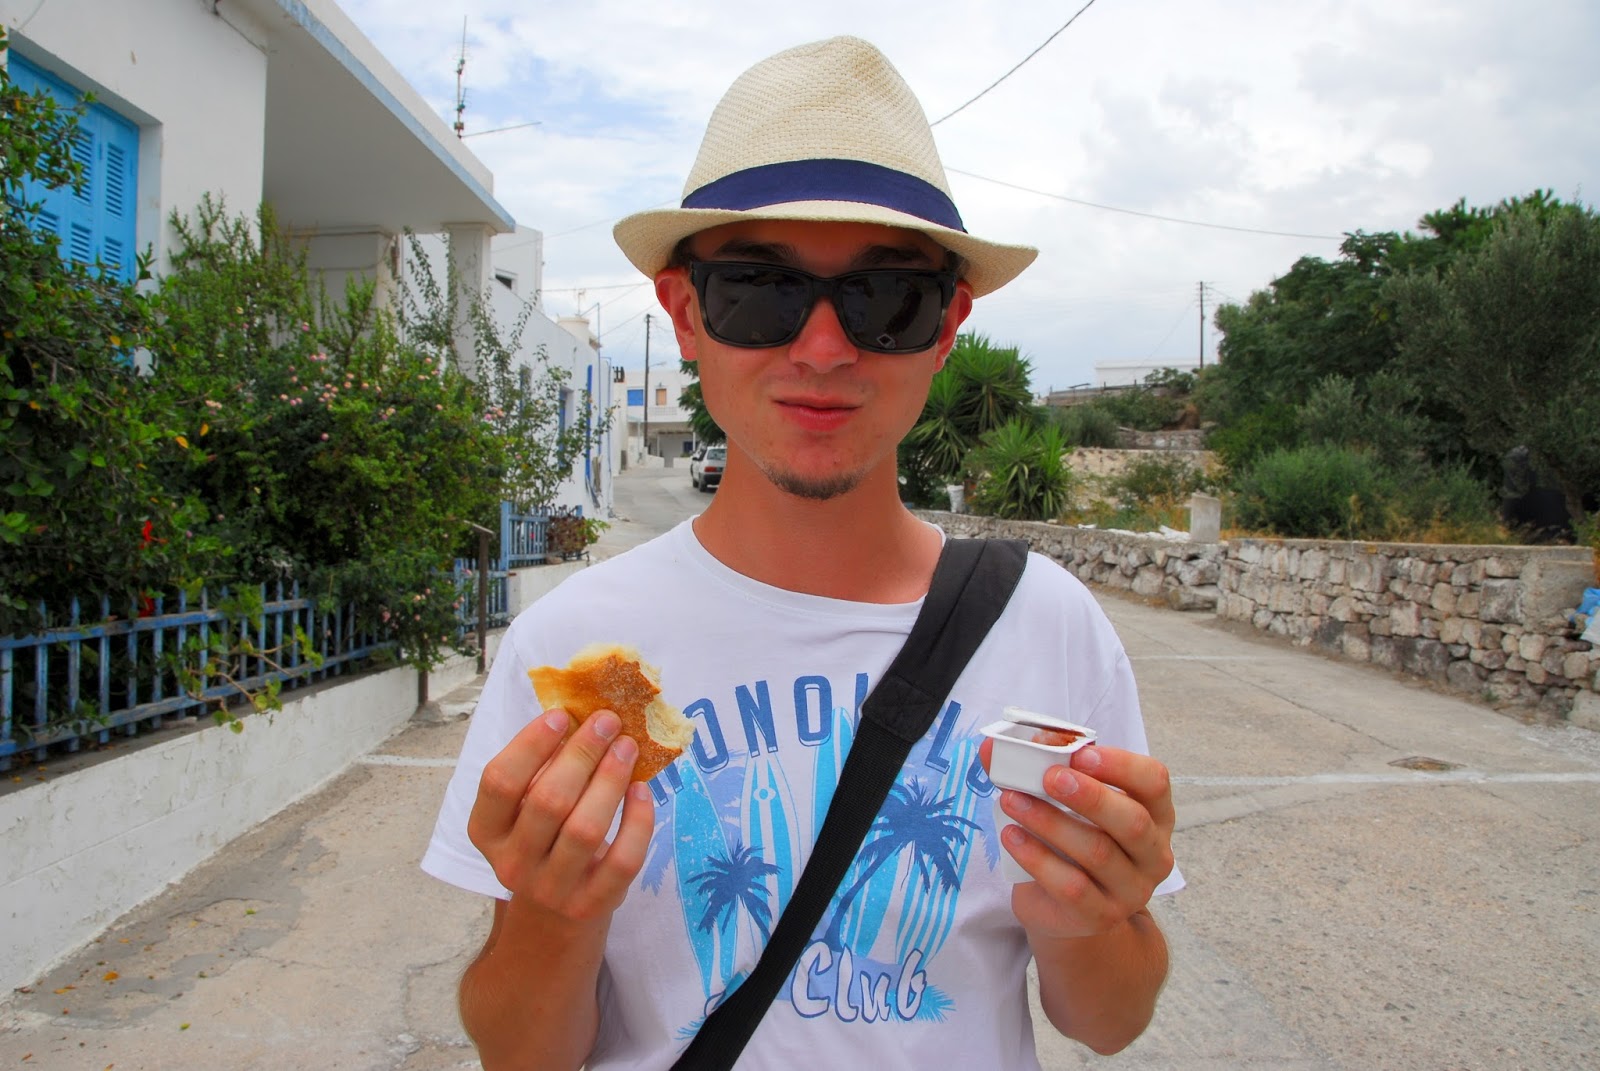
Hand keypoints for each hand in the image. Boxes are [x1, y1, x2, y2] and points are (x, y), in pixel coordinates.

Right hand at [466, 707, 654, 925]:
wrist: (555, 908)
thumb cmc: (543, 836)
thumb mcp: (528, 804)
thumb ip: (543, 766)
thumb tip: (584, 714)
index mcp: (486, 831)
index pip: (499, 783)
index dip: (530, 745)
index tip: (562, 715)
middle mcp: (511, 864)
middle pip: (548, 802)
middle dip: (582, 754)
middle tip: (608, 722)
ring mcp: (551, 890)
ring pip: (585, 829)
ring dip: (611, 779)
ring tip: (627, 747)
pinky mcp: (591, 904)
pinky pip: (622, 860)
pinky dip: (638, 821)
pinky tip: (642, 791)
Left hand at [979, 741, 1174, 941]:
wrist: (1065, 908)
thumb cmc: (1070, 841)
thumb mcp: (1066, 804)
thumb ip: (1038, 770)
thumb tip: (993, 748)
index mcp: (1154, 814)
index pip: (1153, 782)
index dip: (1120, 765)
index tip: (1079, 754)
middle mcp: (1153, 854)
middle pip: (1132, 821)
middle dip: (1089, 796)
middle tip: (1049, 777)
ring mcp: (1131, 890)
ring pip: (1097, 853)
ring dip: (1050, 822)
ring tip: (1012, 800)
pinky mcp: (1101, 916)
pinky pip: (1072, 887)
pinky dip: (1038, 858)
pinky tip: (1012, 836)